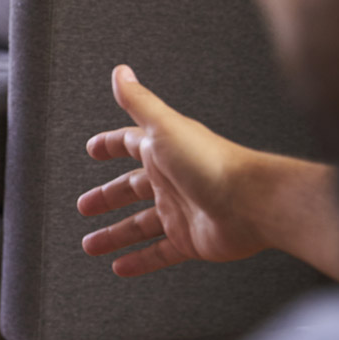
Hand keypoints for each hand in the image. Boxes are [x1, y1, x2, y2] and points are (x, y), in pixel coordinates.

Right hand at [77, 65, 268, 275]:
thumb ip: (139, 102)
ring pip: (140, 225)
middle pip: (131, 190)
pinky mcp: (191, 240)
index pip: (130, 145)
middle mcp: (171, 180)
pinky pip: (159, 253)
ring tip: (91, 245)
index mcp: (163, 151)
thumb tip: (120, 72)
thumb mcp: (165, 128)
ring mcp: (180, 212)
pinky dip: (139, 260)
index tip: (92, 150)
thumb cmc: (212, 162)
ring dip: (115, 234)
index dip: (110, 146)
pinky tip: (121, 267)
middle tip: (84, 207)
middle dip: (106, 197)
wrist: (254, 203)